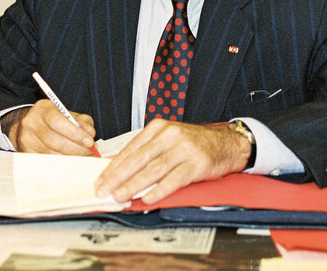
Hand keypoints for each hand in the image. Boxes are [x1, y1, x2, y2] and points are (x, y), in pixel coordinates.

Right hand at [5, 99, 96, 155]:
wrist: (30, 126)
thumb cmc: (54, 119)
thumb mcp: (69, 114)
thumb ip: (83, 121)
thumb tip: (90, 133)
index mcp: (42, 109)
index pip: (57, 122)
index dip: (75, 133)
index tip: (90, 142)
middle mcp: (31, 123)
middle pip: (55, 141)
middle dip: (76, 148)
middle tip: (90, 152)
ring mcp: (27, 139)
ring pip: (52, 154)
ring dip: (71, 157)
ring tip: (83, 156)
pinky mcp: (26, 153)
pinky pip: (48, 161)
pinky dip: (63, 162)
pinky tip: (71, 159)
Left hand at [94, 119, 250, 203]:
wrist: (226, 142)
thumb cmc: (193, 143)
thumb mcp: (167, 139)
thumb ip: (144, 151)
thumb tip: (116, 167)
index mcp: (158, 128)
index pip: (130, 149)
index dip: (113, 166)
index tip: (100, 180)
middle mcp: (170, 135)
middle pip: (139, 159)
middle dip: (118, 176)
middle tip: (103, 190)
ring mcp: (184, 149)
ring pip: (154, 169)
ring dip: (134, 185)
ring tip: (120, 196)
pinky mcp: (197, 163)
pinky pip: (174, 179)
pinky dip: (159, 190)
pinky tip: (147, 198)